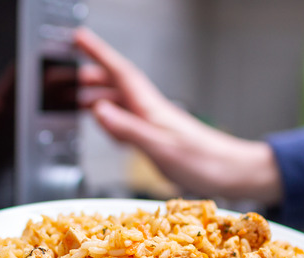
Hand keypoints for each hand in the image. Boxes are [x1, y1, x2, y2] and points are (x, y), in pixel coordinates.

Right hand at [75, 28, 282, 203]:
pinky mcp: (161, 139)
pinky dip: (113, 120)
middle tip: (69, 73)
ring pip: (122, 104)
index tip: (79, 38)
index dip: (98, 54)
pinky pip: (129, 123)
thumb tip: (98, 110)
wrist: (234, 173)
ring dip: (100, 97)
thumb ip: (128, 129)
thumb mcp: (161, 148)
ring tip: (79, 99)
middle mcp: (153, 112)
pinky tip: (111, 127)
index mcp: (152, 109)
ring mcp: (157, 125)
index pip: (119, 73)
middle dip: (93, 75)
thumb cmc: (206, 163)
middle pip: (117, 86)